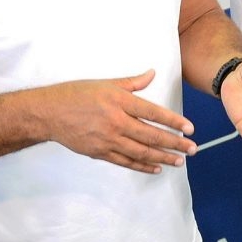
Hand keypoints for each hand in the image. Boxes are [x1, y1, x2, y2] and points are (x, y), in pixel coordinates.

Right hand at [38, 72, 196, 173]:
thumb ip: (132, 82)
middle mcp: (116, 121)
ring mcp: (108, 139)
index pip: (153, 113)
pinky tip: (156, 168)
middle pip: (152, 136)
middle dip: (175, 144)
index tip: (189, 128)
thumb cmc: (75, 94)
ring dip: (163, 158)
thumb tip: (152, 73)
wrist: (48, 113)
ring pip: (141, 152)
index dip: (173, 122)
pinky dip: (142, 166)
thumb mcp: (105, 83)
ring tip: (179, 161)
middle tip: (192, 149)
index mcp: (119, 101)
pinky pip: (126, 162)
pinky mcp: (100, 152)